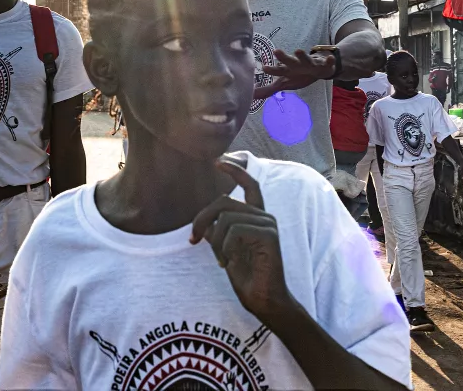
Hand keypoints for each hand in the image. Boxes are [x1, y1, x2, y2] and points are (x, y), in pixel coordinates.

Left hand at [190, 159, 292, 320]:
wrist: (264, 300)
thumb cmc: (247, 276)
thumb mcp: (226, 249)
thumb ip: (219, 231)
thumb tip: (205, 221)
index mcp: (256, 217)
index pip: (250, 185)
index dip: (235, 170)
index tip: (218, 161)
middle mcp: (264, 217)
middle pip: (224, 202)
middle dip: (202, 218)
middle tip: (193, 239)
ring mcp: (268, 224)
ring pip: (226, 217)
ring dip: (215, 241)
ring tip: (220, 260)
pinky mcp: (269, 235)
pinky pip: (235, 230)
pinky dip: (224, 247)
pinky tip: (227, 263)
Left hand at [253, 49, 335, 99]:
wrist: (318, 69)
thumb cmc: (298, 75)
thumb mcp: (284, 83)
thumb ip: (269, 89)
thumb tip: (252, 96)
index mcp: (287, 70)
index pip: (277, 70)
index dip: (271, 70)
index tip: (263, 67)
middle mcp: (297, 64)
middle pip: (289, 61)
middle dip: (283, 57)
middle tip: (276, 51)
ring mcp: (310, 63)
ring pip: (306, 59)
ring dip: (302, 56)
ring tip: (298, 51)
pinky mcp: (323, 65)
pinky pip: (327, 63)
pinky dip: (328, 61)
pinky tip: (329, 59)